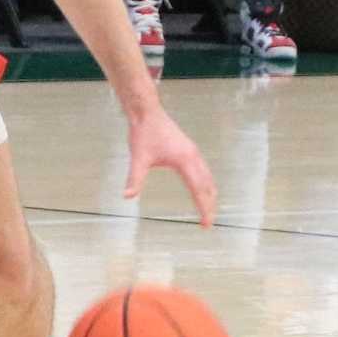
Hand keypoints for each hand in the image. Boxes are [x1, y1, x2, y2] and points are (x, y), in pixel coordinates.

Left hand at [124, 106, 216, 227]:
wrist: (147, 112)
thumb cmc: (143, 134)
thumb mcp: (138, 158)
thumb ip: (134, 179)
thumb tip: (127, 196)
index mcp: (185, 161)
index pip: (198, 190)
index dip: (204, 208)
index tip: (206, 224)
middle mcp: (194, 156)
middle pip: (208, 186)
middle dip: (210, 205)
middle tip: (208, 224)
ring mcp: (193, 152)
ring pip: (208, 177)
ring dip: (210, 195)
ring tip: (208, 211)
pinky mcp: (190, 149)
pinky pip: (203, 170)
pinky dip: (206, 184)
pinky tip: (201, 190)